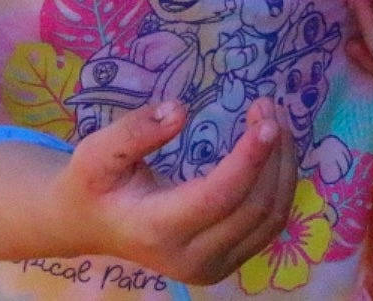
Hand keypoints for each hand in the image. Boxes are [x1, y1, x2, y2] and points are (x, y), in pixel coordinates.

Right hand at [52, 97, 297, 285]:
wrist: (90, 225)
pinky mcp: (228, 261)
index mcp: (156, 231)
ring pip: (270, 219)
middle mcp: (191, 258)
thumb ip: (134, 132)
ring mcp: (213, 266)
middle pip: (254, 208)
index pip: (218, 197)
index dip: (249, 160)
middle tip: (267, 105)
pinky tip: (273, 149)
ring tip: (274, 118)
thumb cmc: (93, 184)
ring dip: (282, 167)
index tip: (266, 122)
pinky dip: (279, 184)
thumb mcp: (96, 152)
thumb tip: (180, 111)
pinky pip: (268, 225)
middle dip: (271, 154)